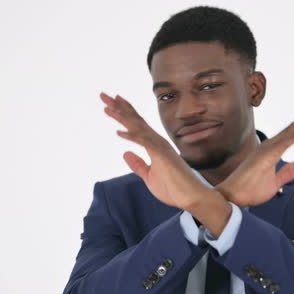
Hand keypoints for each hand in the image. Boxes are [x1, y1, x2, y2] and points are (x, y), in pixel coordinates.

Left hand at [99, 92, 209, 210]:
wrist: (191, 197)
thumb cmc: (173, 188)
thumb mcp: (149, 176)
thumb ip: (138, 165)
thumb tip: (125, 153)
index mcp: (155, 146)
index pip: (137, 125)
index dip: (125, 112)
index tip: (113, 102)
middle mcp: (157, 142)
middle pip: (135, 120)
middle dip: (119, 107)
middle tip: (103, 95)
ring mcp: (160, 147)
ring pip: (138, 128)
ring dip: (122, 117)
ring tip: (108, 108)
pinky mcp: (162, 155)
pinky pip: (145, 143)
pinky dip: (132, 136)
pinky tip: (119, 132)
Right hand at [215, 98, 293, 206]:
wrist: (233, 198)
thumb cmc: (249, 190)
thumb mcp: (274, 184)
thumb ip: (286, 174)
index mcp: (272, 151)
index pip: (293, 134)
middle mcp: (270, 146)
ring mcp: (267, 150)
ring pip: (290, 132)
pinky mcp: (265, 156)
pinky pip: (283, 144)